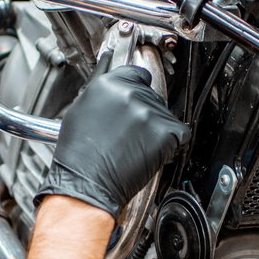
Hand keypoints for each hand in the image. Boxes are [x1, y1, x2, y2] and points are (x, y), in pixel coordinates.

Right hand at [36, 67, 189, 215]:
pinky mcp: (165, 132)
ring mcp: (149, 112)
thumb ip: (102, 94)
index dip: (138, 90)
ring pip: (165, 116)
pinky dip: (171, 144)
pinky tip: (150, 152)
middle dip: (145, 114)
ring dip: (156, 130)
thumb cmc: (79, 156)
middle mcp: (130, 93)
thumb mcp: (80, 111)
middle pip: (152, 96)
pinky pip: (180, 134)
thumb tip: (112, 85)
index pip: (137, 74)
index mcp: (108, 84)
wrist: (87, 183)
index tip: (137, 99)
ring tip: (135, 146)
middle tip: (130, 134)